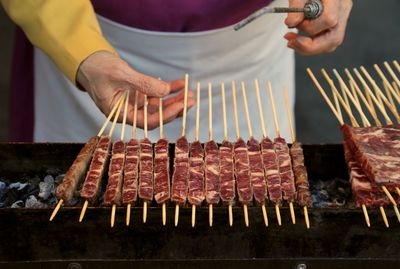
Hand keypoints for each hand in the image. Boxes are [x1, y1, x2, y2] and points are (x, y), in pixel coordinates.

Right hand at [76, 51, 193, 128]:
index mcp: (120, 114)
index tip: (180, 106)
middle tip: (191, 100)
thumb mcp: (121, 74)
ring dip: (174, 99)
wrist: (89, 60)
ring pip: (158, 105)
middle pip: (156, 115)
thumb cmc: (98, 68)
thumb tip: (165, 92)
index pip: (146, 121)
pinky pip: (156, 93)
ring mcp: (134, 103)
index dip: (165, 116)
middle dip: (174, 108)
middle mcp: (129, 112)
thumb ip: (143, 84)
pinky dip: (168, 89)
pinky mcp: (138, 94)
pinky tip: (180, 84)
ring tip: (189, 93)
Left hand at [284, 0, 352, 54]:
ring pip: (332, 43)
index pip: (329, 19)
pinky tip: (298, 39)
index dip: (309, 27)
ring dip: (310, 47)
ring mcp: (342, 16)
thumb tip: (291, 23)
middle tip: (290, 42)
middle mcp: (343, 8)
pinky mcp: (336, 22)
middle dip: (310, 46)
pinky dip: (312, 44)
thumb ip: (296, 6)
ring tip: (292, 40)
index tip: (292, 24)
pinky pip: (327, 40)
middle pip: (334, 38)